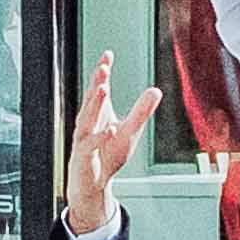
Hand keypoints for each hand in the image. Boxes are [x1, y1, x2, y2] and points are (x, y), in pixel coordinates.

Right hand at [62, 51, 160, 239]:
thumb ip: (141, 112)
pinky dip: (100, 137)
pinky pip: (89, 147)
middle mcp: (88, 125)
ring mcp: (84, 141)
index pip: (98, 90)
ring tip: (103, 89)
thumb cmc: (106, 156)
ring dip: (94, 105)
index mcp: (97, 116)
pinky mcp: (84, 159)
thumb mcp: (130, 132)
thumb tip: (155, 90)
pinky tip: (110, 129)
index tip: (107, 54)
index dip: (102, 72)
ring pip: (86, 120)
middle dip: (97, 83)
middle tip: (103, 67)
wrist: (90, 185)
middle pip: (91, 101)